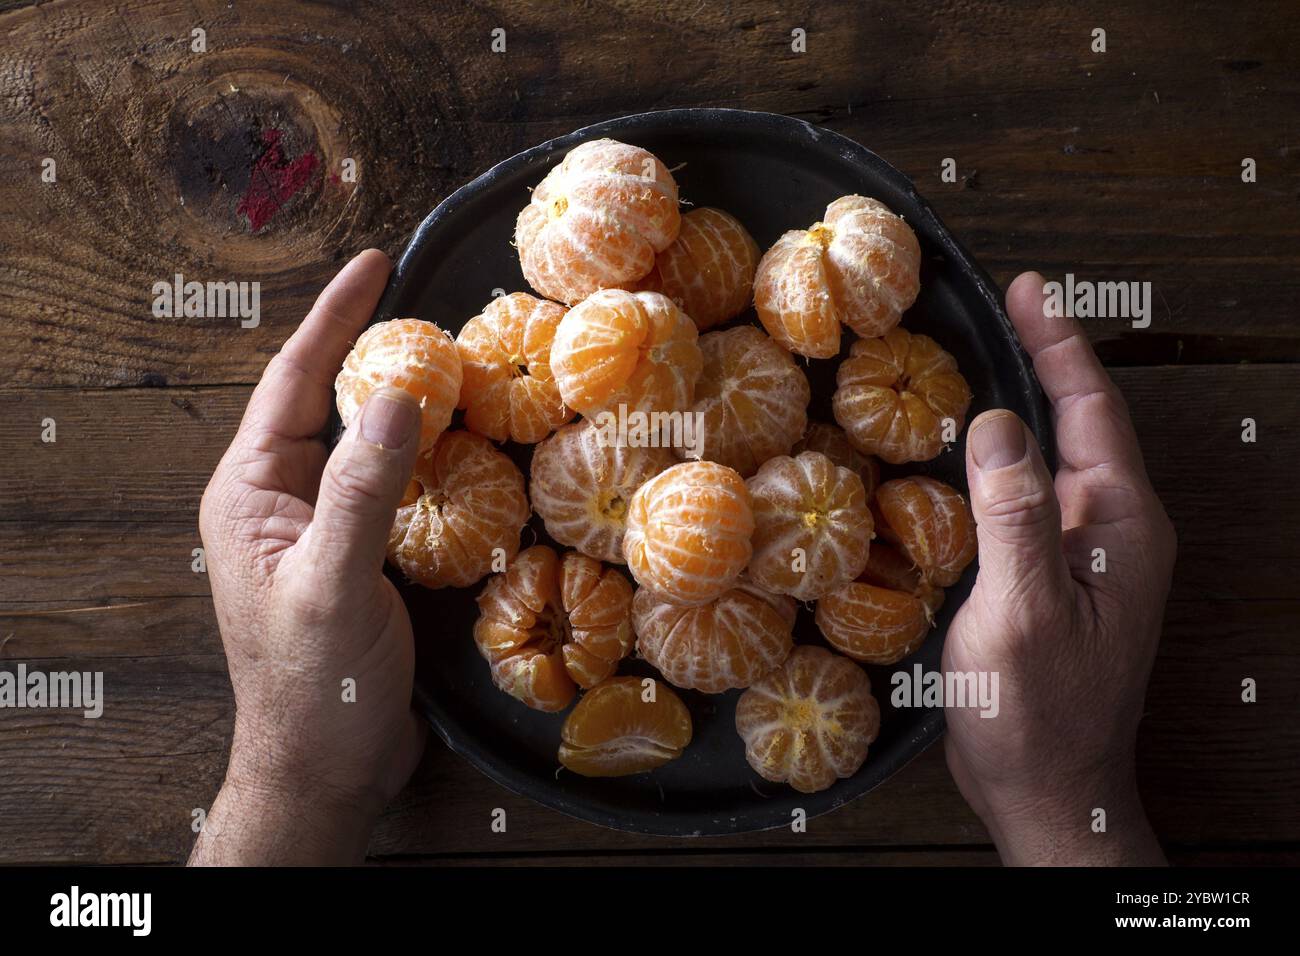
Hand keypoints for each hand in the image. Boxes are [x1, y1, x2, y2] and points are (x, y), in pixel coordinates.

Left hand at [191, 250, 427, 864]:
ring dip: (404, 405)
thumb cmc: (313, 684)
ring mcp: (319, 527)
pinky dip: (427, 457)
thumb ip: (363, 489)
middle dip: (373, 350)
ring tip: (455, 364)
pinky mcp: (357, 555)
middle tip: (432, 309)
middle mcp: (280, 499)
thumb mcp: (334, 582)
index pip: (291, 380)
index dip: (335, 317)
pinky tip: (463, 445)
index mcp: (251, 492)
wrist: (324, 767)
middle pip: (326, 401)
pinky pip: (392, 485)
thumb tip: (396, 396)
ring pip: (363, 442)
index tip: (376, 263)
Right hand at [942, 271, 1175, 865]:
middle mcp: (1111, 530)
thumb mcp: (1024, 613)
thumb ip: (1015, 517)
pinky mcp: (1051, 575)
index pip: (1092, 411)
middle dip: (1044, 357)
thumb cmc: (1040, 714)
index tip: (1029, 289)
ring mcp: (1083, 553)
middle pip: (1079, 421)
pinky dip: (1000, 457)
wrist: (1050, 790)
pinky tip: (967, 448)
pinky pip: (1026, 496)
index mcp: (1121, 527)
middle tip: (1004, 304)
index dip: (1059, 344)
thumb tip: (997, 423)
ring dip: (1022, 403)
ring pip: (1051, 457)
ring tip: (984, 354)